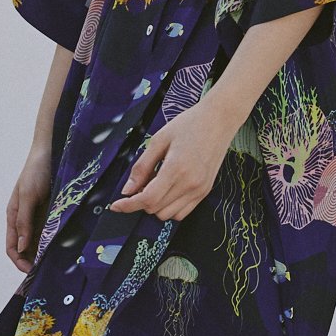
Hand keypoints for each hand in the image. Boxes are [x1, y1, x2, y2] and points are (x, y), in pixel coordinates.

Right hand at [6, 142, 53, 272]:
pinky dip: (55, 241)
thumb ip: (24, 221)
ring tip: (57, 263)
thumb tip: (20, 247)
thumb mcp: (28, 196)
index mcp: (14, 216)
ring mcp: (39, 216)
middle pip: (25, 248)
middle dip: (33, 261)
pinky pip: (52, 232)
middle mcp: (25, 219)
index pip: (11, 247)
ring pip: (39, 242)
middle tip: (47, 272)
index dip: (19, 261)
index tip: (32, 272)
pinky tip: (64, 247)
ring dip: (45, 253)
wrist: (52, 151)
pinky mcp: (52, 212)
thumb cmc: (35, 171)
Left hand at [113, 101, 232, 223]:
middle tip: (139, 184)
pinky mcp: (205, 192)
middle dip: (141, 202)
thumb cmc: (189, 124)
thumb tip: (128, 190)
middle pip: (156, 209)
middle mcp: (190, 184)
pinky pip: (183, 213)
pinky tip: (167, 191)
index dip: (128, 205)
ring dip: (155, 206)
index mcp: (176, 169)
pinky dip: (170, 208)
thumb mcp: (158, 140)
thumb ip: (142, 167)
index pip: (148, 199)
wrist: (219, 120)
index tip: (116, 205)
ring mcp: (200, 190)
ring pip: (168, 215)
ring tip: (155, 184)